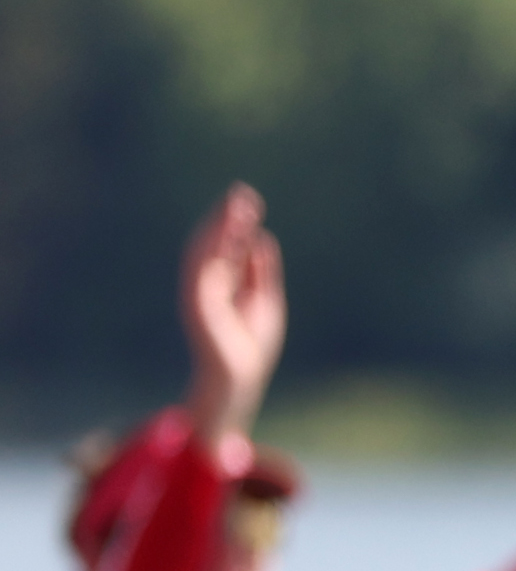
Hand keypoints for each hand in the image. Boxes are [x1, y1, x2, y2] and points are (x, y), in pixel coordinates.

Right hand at [179, 188, 285, 438]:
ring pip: (206, 251)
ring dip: (219, 228)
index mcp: (227, 282)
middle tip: (243, 192)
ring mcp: (201, 292)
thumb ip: (261, 271)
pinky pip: (200, 270)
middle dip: (228, 218)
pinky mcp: (197, 303)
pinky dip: (209, 250)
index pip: (231, 246)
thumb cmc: (252, 344)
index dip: (240, 224)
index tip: (252, 201)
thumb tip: (261, 239)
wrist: (242, 377)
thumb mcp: (264, 299)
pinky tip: (221, 232)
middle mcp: (210, 283)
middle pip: (217, 243)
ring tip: (235, 206)